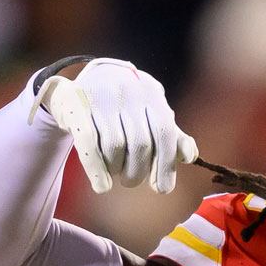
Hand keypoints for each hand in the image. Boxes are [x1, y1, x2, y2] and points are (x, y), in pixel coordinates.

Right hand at [30, 57, 198, 193]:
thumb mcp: (152, 112)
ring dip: (117, 169)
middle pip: (140, 143)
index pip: (164, 133)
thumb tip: (190, 156)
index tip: (162, 188)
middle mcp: (128, 92)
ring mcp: (101, 97)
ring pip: (114, 146)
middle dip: (138, 172)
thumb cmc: (127, 102)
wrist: (88, 77)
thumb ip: (172, 134)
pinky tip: (102, 186)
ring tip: (116, 172)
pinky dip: (96, 170)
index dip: (166, 165)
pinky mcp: (76, 105)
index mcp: (151, 94)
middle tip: (132, 180)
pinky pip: (89, 143)